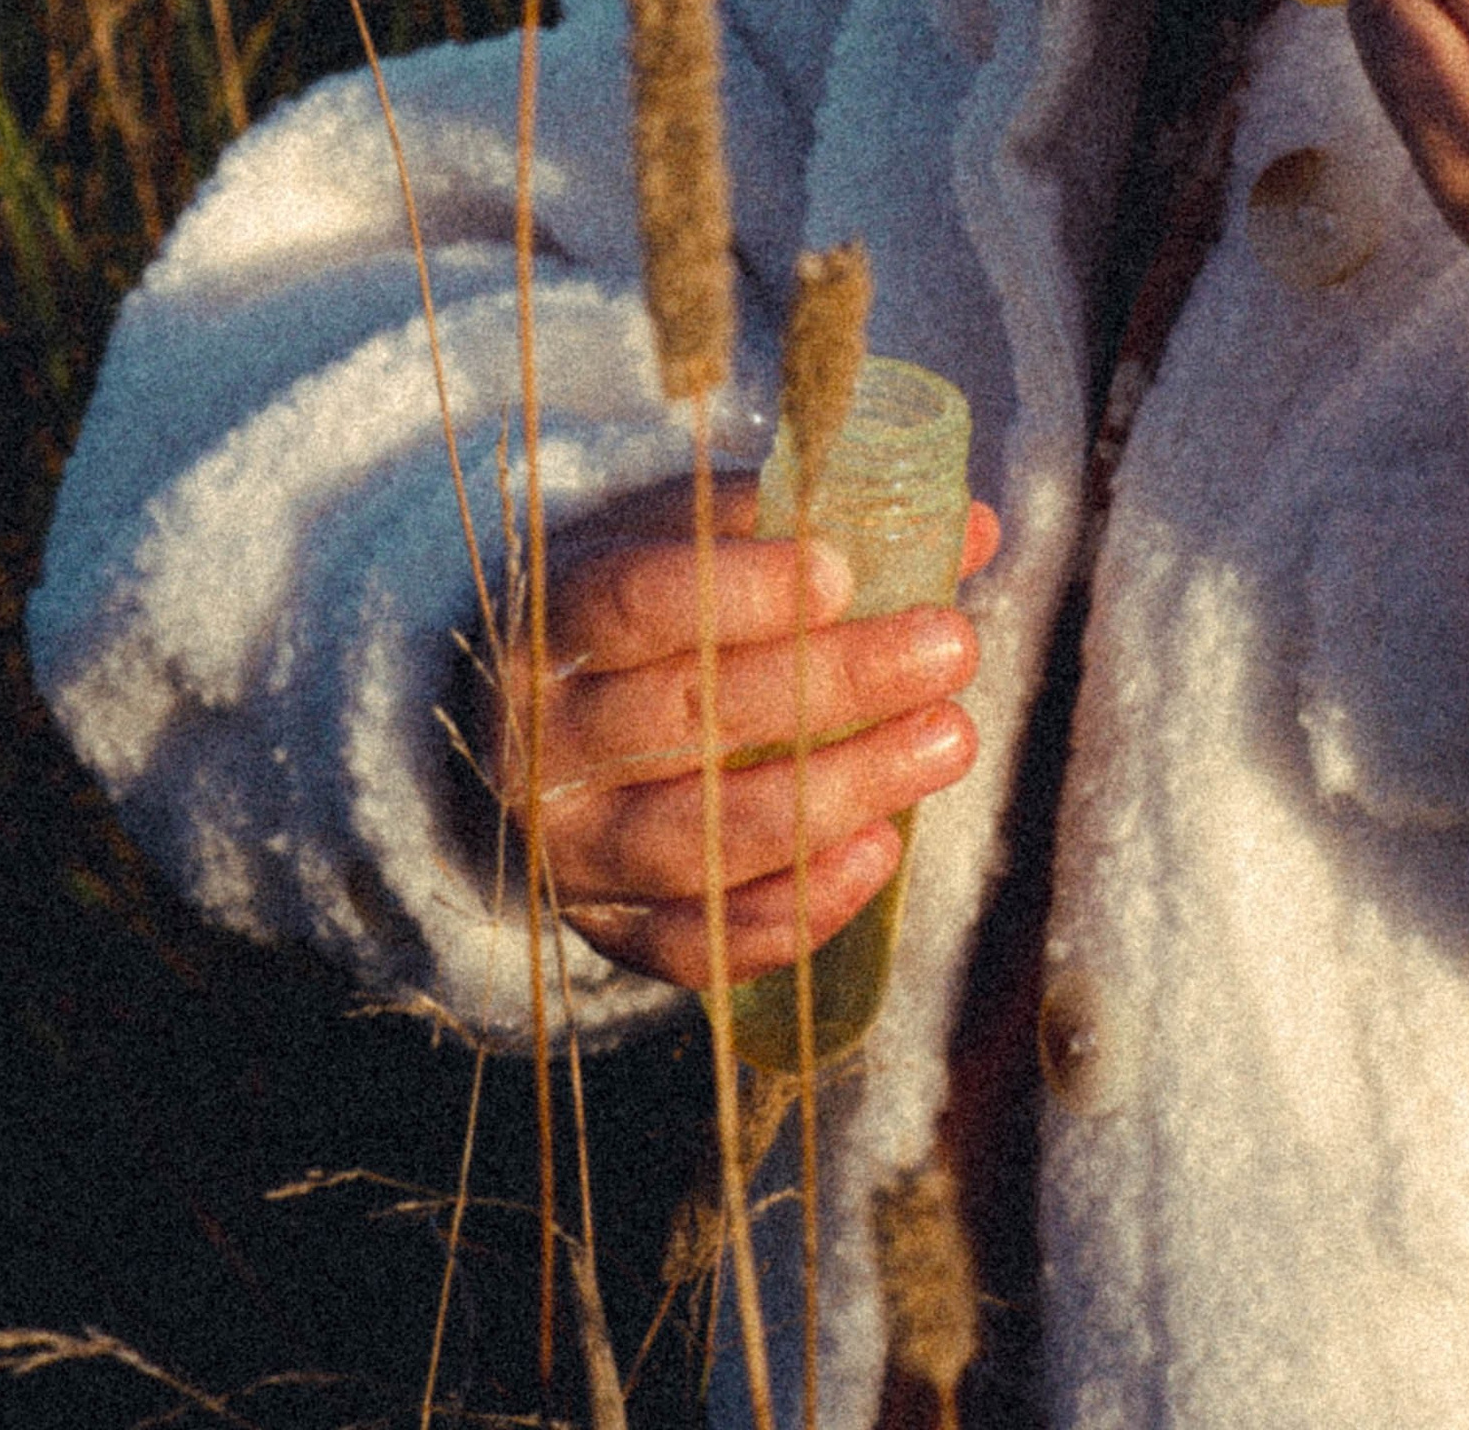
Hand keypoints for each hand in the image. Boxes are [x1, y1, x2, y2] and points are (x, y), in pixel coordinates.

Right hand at [474, 478, 999, 988]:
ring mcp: (570, 850)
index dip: (741, 592)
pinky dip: (796, 909)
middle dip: (836, 683)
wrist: (502, 731)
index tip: (844, 574)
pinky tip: (879, 849)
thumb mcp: (680, 538)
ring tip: (949, 740)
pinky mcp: (606, 931)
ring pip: (706, 838)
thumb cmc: (622, 614)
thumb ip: (804, 524)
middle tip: (949, 648)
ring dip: (842, 793)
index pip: (637, 603)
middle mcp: (543, 743)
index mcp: (549, 624)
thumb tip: (966, 528)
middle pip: (693, 717)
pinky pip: (702, 944)